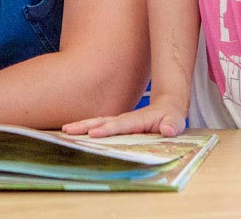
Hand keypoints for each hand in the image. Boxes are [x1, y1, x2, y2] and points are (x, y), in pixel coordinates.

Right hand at [62, 98, 185, 137]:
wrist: (167, 106)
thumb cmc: (171, 117)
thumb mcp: (176, 121)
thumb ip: (172, 125)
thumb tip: (167, 130)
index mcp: (136, 120)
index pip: (119, 125)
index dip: (106, 129)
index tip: (92, 134)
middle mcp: (124, 119)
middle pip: (101, 121)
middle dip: (84, 126)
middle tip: (67, 130)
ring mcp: (118, 121)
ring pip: (97, 122)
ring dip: (81, 126)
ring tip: (64, 131)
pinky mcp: (116, 125)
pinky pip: (99, 126)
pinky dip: (85, 128)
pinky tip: (74, 132)